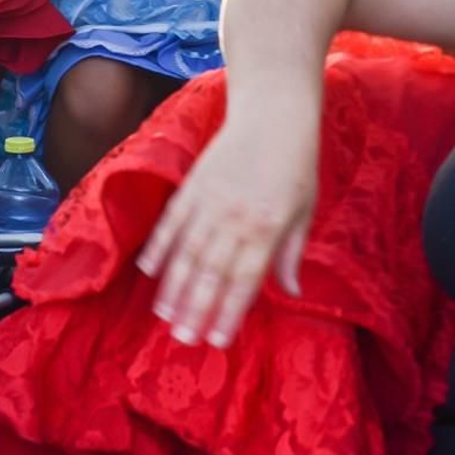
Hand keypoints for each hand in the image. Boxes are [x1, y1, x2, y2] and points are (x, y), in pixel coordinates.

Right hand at [137, 113, 316, 347]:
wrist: (273, 113)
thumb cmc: (296, 164)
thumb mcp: (305, 210)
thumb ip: (292, 253)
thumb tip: (290, 293)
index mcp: (267, 227)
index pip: (245, 281)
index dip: (229, 314)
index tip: (217, 341)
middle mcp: (235, 218)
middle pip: (210, 273)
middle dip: (195, 309)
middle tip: (182, 340)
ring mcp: (210, 201)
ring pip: (186, 252)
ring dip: (173, 286)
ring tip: (163, 315)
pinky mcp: (192, 184)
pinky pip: (171, 221)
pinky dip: (158, 246)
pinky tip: (148, 271)